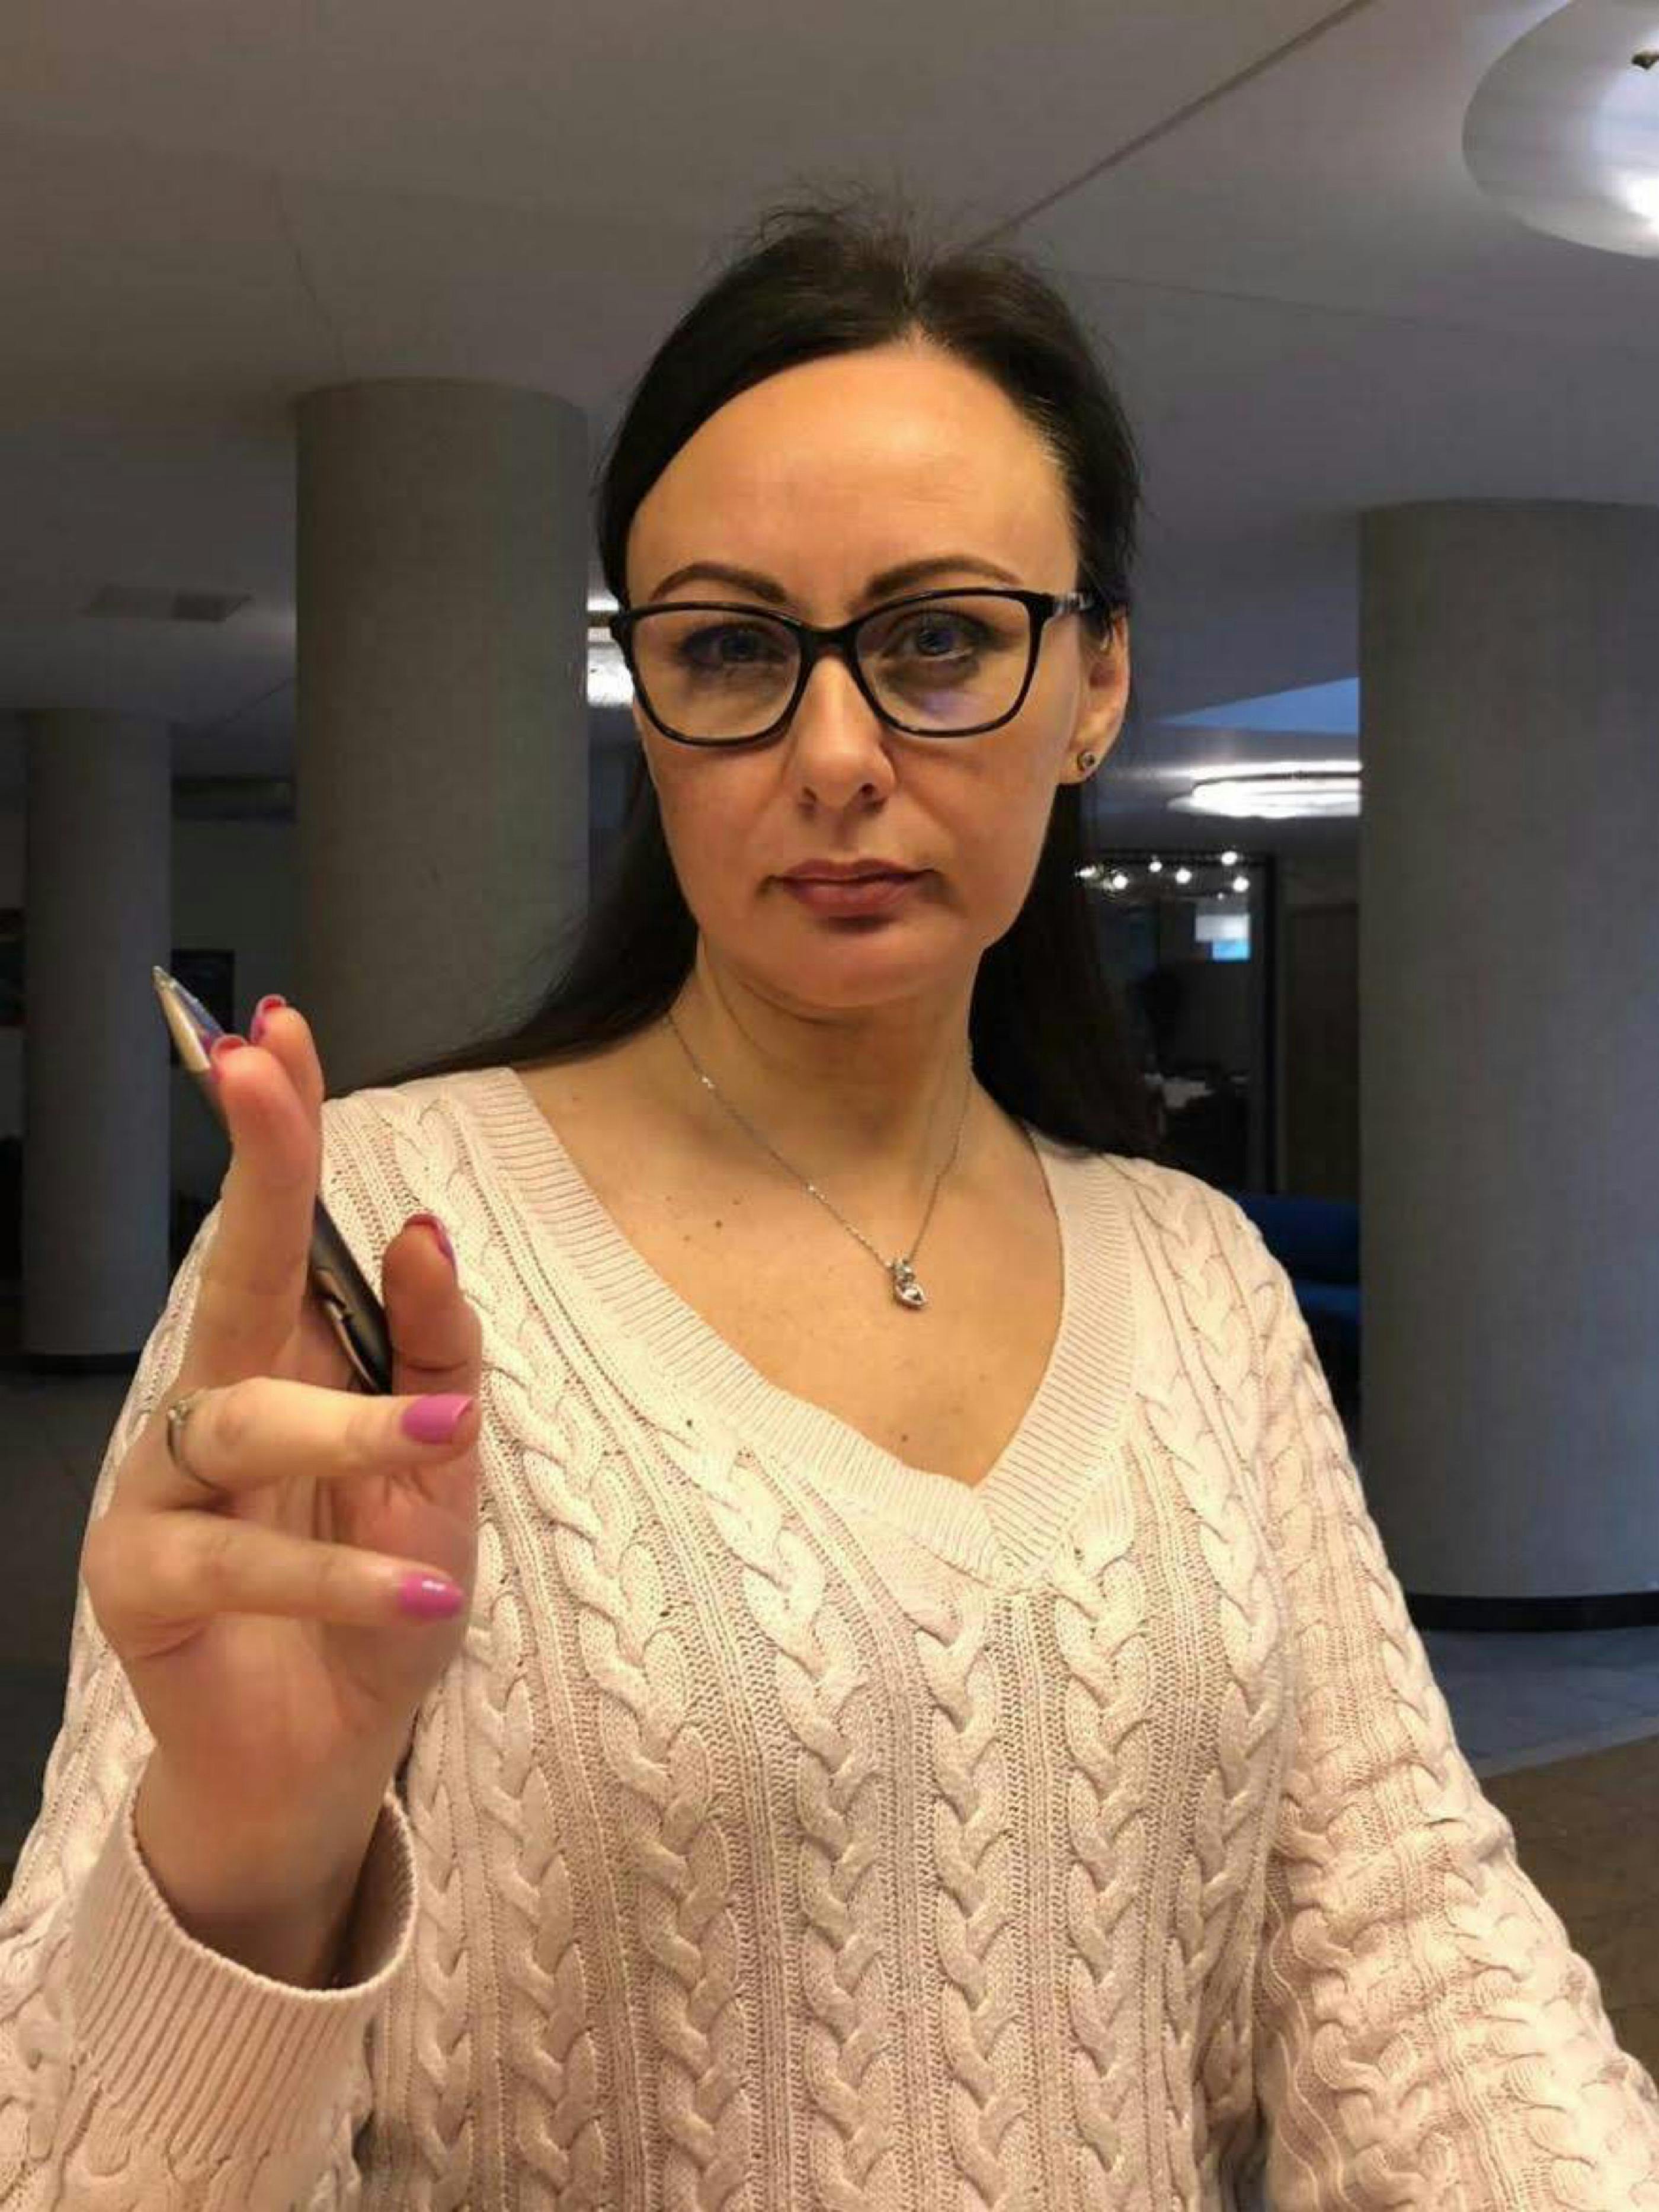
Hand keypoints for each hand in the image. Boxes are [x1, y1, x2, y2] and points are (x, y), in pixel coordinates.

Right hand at [82, 1002, 480, 1867]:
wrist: (325, 1758)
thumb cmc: (380, 1599)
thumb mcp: (444, 1476)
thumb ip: (437, 1354)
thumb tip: (421, 1230)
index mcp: (287, 1365)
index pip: (282, 1229)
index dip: (277, 1131)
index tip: (276, 1030)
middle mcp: (212, 1407)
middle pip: (229, 1273)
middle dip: (251, 1169)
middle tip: (257, 1070)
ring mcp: (163, 1493)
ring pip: (242, 1423)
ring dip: (347, 1424)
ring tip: (443, 1433)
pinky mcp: (140, 1589)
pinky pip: (237, 1565)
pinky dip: (338, 1580)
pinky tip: (423, 1591)